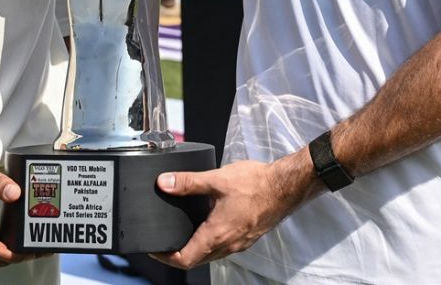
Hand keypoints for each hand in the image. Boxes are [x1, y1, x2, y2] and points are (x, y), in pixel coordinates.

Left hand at [150, 157, 312, 268]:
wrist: (286, 186)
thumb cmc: (256, 184)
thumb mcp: (216, 179)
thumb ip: (188, 182)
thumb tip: (164, 183)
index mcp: (217, 235)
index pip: (184, 260)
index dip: (165, 257)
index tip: (154, 248)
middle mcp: (228, 245)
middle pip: (196, 261)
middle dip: (177, 254)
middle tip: (164, 242)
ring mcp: (239, 243)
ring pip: (210, 255)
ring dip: (195, 249)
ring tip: (183, 233)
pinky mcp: (248, 237)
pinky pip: (224, 247)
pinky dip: (210, 242)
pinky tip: (209, 225)